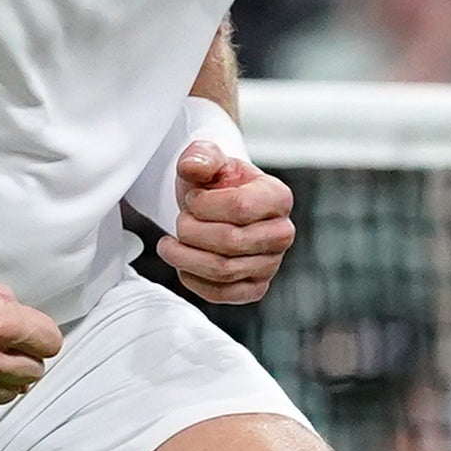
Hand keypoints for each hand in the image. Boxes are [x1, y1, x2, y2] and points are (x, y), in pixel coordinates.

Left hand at [158, 143, 294, 304]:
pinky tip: (182, 263)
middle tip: (177, 222)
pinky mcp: (255, 288)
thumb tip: (193, 166)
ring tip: (168, 245)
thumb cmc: (212, 183)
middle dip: (190, 231)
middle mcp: (282, 233)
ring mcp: (271, 264)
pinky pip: (222, 294)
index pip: (240, 207)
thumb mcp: (205, 160)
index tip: (191, 199)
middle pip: (230, 242)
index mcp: (278, 196)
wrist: (214, 209)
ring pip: (223, 271)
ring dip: (184, 258)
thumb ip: (199, 156)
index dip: (203, 205)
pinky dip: (193, 280)